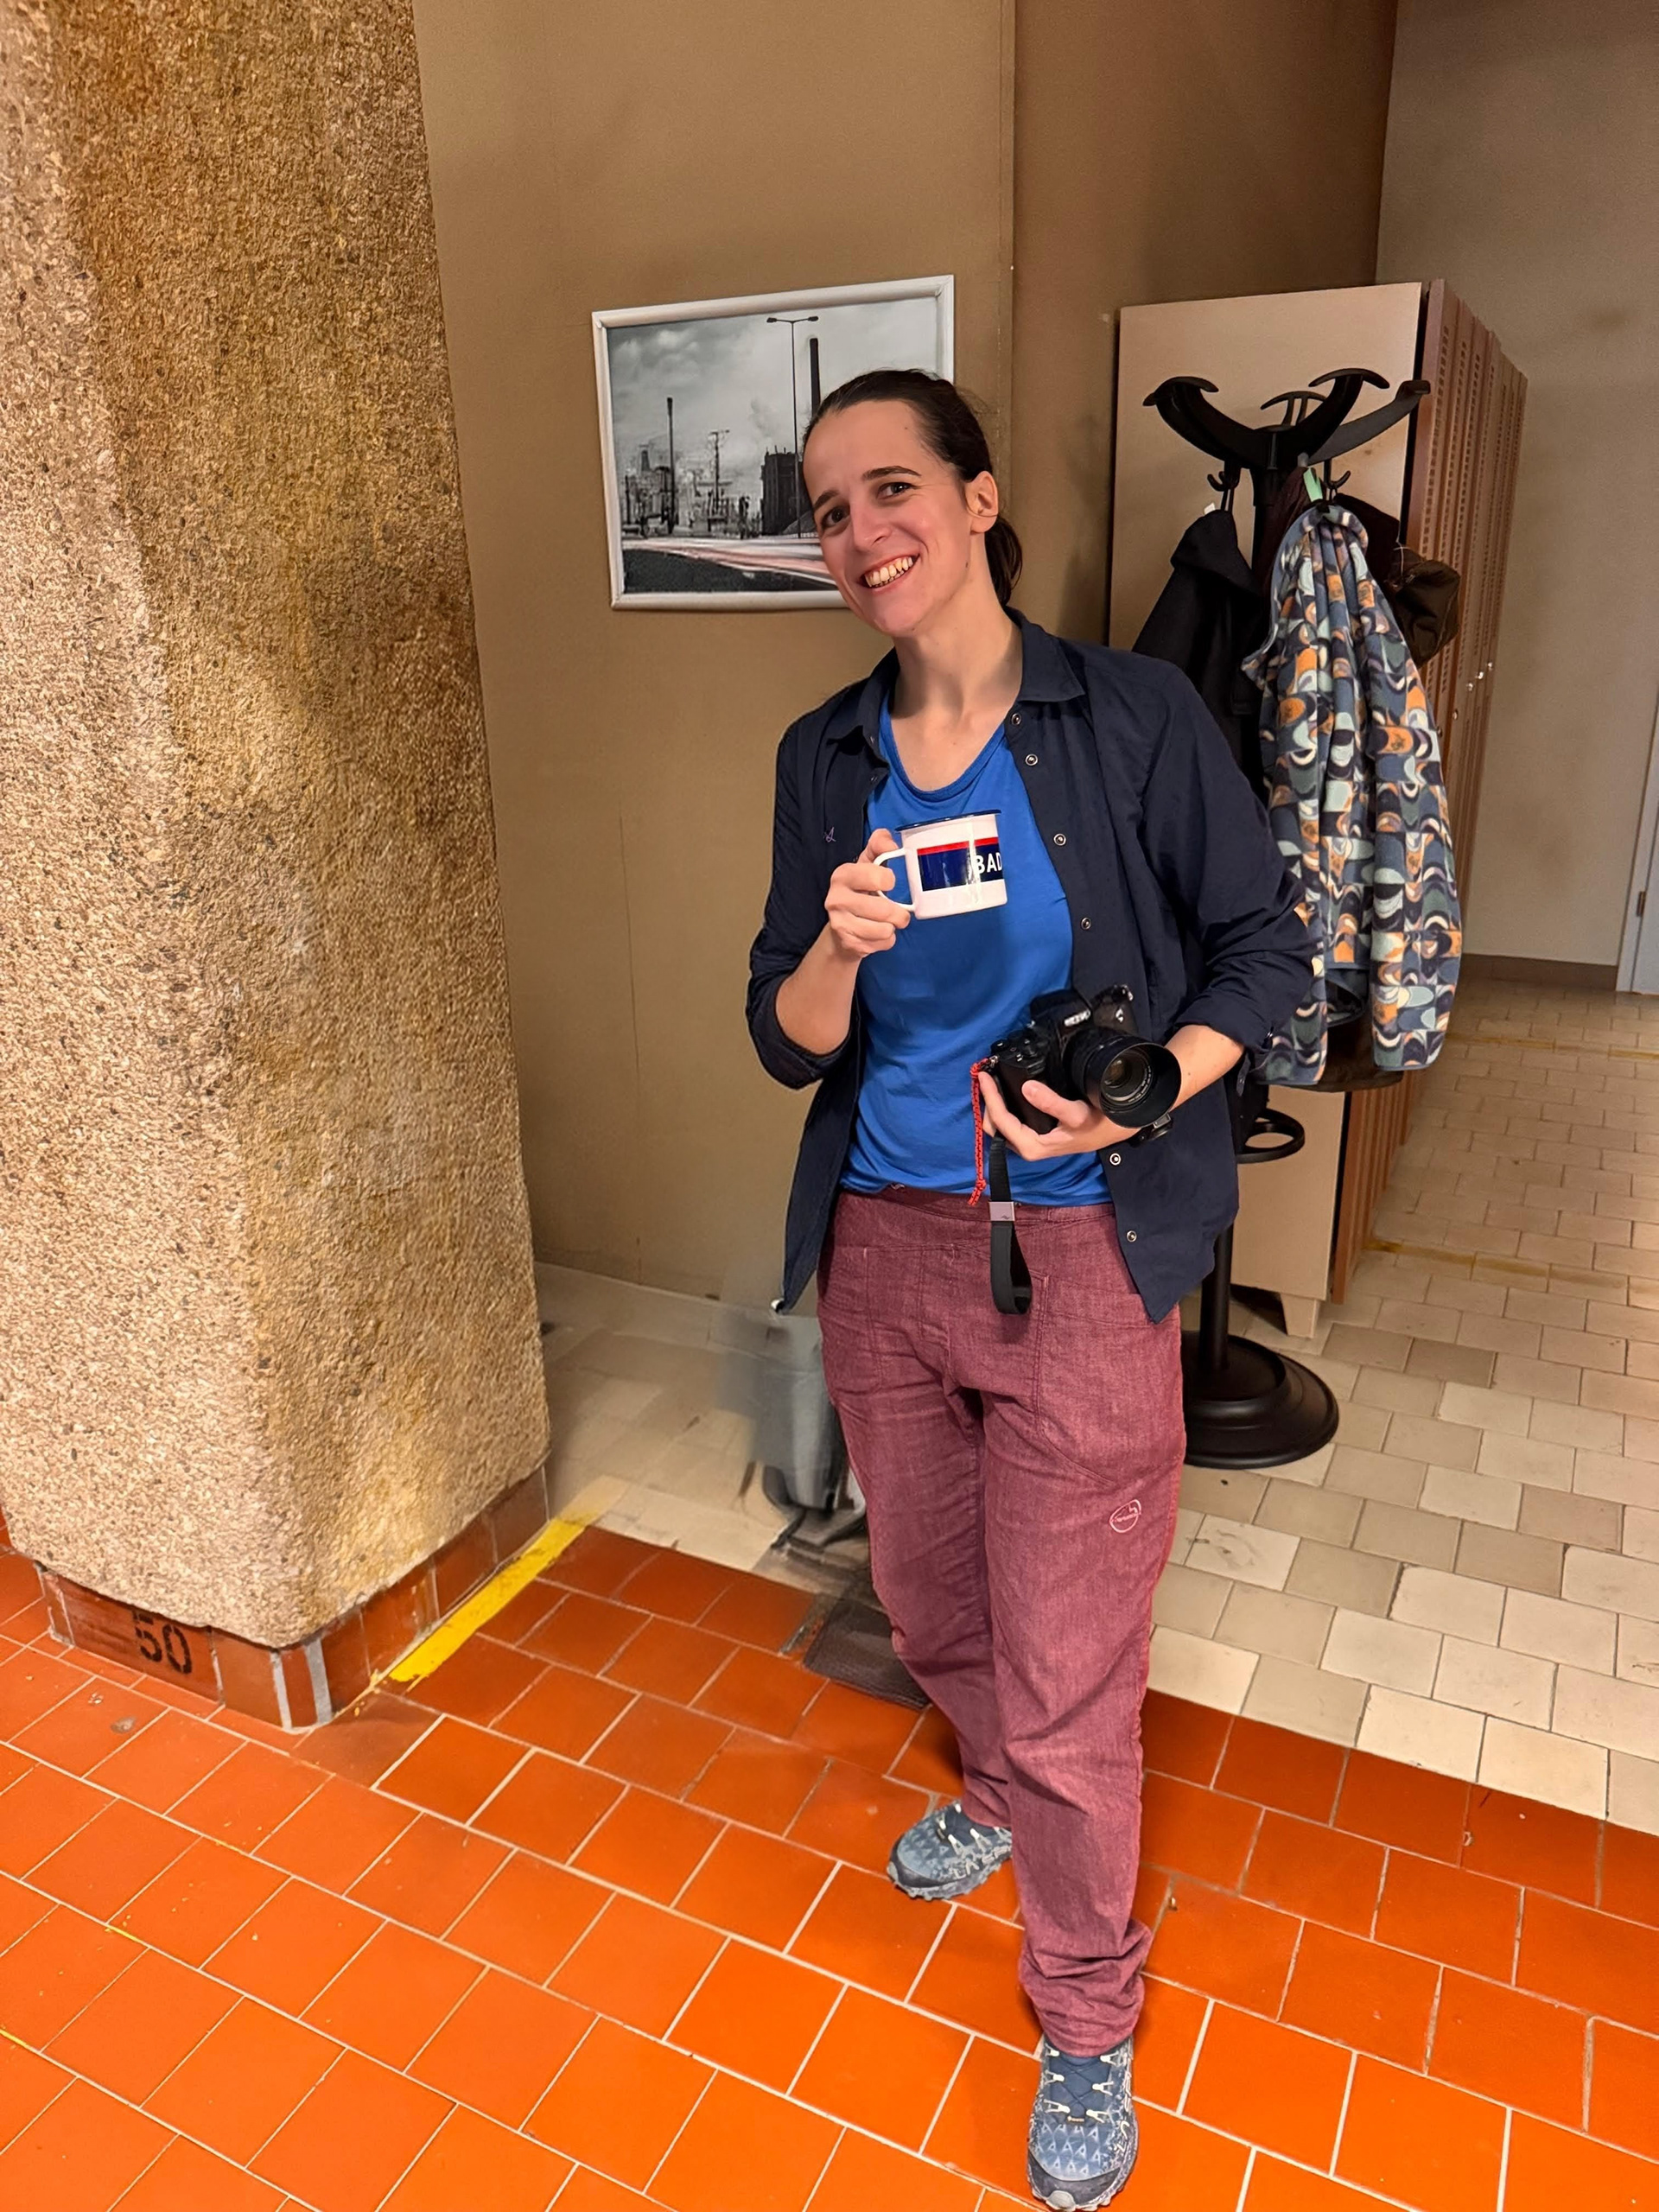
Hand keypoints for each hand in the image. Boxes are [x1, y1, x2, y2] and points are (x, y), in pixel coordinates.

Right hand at [823, 830, 910, 960]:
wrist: (842, 930)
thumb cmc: (860, 892)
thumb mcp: (867, 865)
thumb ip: (879, 846)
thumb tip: (891, 844)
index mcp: (842, 875)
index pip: (876, 877)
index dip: (889, 881)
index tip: (888, 883)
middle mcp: (836, 899)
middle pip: (884, 910)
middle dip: (898, 913)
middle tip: (895, 911)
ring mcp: (840, 923)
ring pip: (885, 929)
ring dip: (892, 927)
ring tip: (885, 922)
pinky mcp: (849, 944)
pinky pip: (883, 943)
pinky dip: (887, 940)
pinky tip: (876, 934)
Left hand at [977, 1070, 1136, 1159]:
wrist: (1111, 1131)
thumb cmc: (1096, 1125)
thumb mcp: (1077, 1114)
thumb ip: (1052, 1103)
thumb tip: (1027, 1088)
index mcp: (1032, 1146)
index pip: (1001, 1121)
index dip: (990, 1098)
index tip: (984, 1077)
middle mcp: (1027, 1147)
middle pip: (994, 1125)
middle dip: (987, 1102)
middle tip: (984, 1076)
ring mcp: (1029, 1141)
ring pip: (1000, 1124)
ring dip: (993, 1103)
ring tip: (990, 1080)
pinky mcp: (1034, 1134)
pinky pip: (1010, 1121)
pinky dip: (1004, 1105)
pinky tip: (1004, 1090)